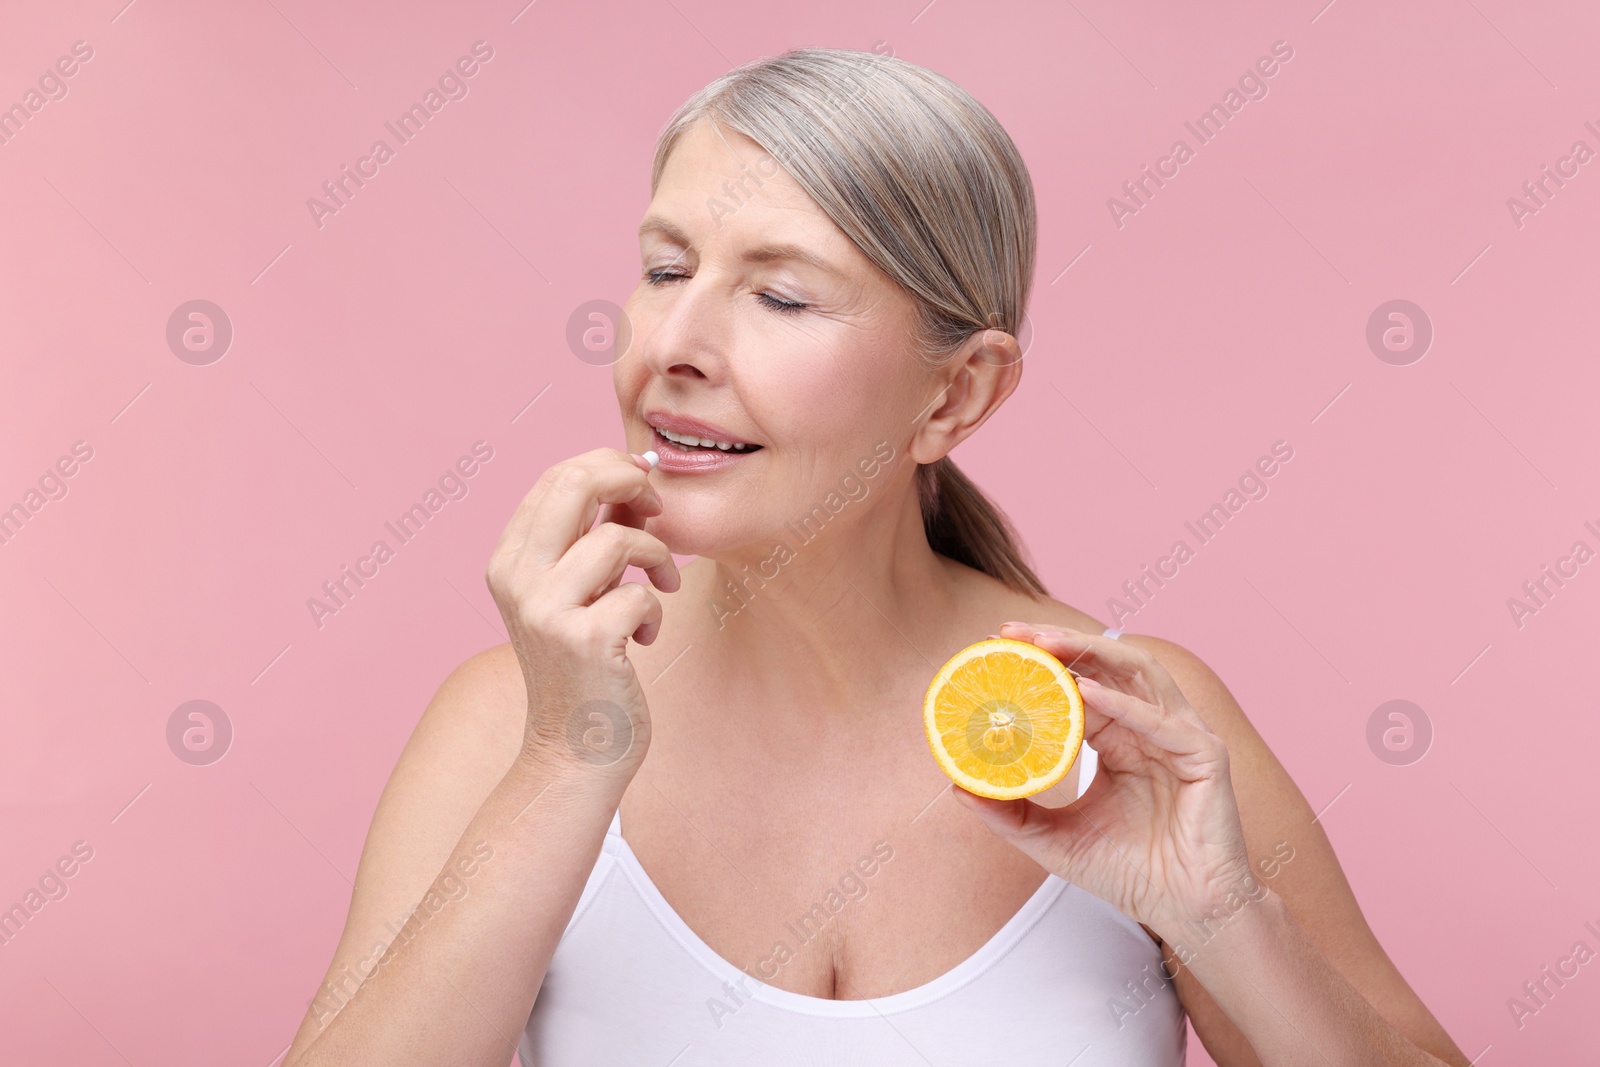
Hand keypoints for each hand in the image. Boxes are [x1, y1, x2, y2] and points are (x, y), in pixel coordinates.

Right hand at [485, 447, 679, 780]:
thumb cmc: (584, 668)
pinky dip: (656, 611)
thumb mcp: (579, 593)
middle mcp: (516, 579)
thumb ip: (594, 537)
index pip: (556, 478)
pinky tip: (644, 637)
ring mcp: (546, 609)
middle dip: (630, 483)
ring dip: (655, 557)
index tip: (644, 484)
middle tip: (658, 508)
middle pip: (574, 483)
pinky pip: (640, 593)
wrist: (573, 751)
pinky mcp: (583, 640)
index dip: (608, 466)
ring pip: (616, 539)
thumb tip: (633, 478)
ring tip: (661, 585)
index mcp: (509, 560)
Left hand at [950, 623, 1257, 939]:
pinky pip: (1161, 722)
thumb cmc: (1128, 874)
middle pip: (1107, 664)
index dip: (1042, 662)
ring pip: (1139, 673)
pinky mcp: (1206, 757)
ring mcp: (1180, 737)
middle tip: (1011, 634)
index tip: (995, 648)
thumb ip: (1010, 813)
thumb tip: (958, 786)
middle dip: (1060, 642)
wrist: (1186, 914)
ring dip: (1092, 653)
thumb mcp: (1053, 840)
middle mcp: (1150, 728)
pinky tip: (1086, 692)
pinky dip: (1123, 703)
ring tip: (1045, 645)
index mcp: (1119, 739)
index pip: (1079, 682)